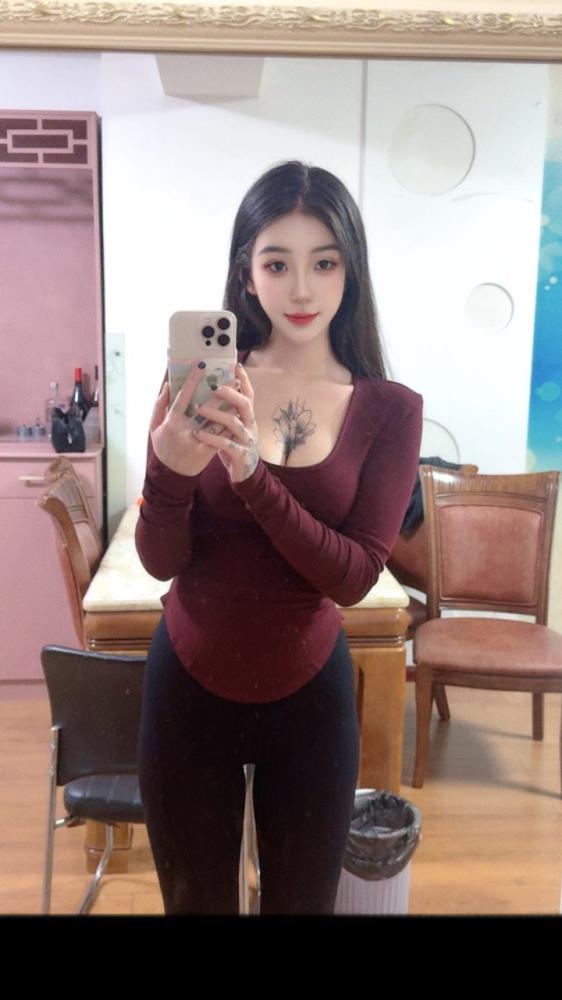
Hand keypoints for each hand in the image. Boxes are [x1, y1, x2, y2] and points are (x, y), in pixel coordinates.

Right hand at [149, 364, 236, 476]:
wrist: (172, 474)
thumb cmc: (163, 447)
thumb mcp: (154, 427)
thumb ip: (159, 406)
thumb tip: (167, 386)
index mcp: (172, 422)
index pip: (183, 397)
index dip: (192, 380)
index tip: (201, 366)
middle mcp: (186, 431)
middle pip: (207, 408)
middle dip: (221, 393)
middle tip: (233, 380)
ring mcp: (199, 441)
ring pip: (218, 421)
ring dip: (231, 407)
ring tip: (241, 395)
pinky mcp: (209, 451)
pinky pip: (222, 435)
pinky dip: (230, 424)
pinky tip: (239, 414)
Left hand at [191, 363, 259, 483]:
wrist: (244, 475)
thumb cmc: (233, 448)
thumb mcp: (231, 429)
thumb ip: (225, 412)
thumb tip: (211, 392)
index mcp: (247, 418)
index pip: (248, 395)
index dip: (244, 380)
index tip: (235, 365)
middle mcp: (250, 426)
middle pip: (246, 404)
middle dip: (230, 393)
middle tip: (214, 386)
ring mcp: (246, 440)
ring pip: (234, 423)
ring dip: (216, 414)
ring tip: (198, 409)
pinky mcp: (240, 455)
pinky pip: (226, 444)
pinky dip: (211, 438)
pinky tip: (198, 434)